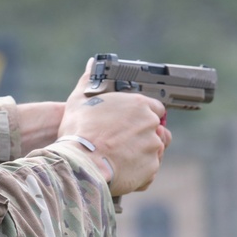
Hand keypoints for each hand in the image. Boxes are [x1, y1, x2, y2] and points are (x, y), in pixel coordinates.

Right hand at [56, 60, 170, 195]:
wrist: (80, 163)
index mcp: (138, 105)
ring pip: (153, 151)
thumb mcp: (79, 101)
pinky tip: (120, 171)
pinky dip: (138, 172)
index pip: (155, 107)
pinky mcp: (150, 170)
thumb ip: (87, 81)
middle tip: (122, 142)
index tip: (131, 122)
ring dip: (141, 154)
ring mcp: (153, 148)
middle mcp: (151, 125)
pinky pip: (148, 171)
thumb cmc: (78, 131)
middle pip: (157, 130)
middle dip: (144, 136)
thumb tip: (90, 63)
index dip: (143, 115)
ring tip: (119, 158)